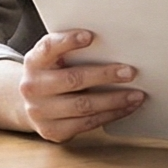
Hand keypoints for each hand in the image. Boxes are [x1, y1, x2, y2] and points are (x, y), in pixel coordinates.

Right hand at [0, 30, 144, 141]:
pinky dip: (110, 115)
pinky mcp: (53, 131)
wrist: (31, 105)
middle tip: (130, 72)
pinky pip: (87, 123)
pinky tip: (126, 108)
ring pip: (83, 106)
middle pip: (72, 79)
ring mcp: (40, 112)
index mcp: (34, 62)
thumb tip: (114, 45)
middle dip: (105, 75)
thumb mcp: (54, 59)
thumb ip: (71, 51)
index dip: (68, 41)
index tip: (90, 36)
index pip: (49, 48)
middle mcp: (32, 87)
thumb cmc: (52, 75)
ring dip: (114, 100)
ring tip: (136, 95)